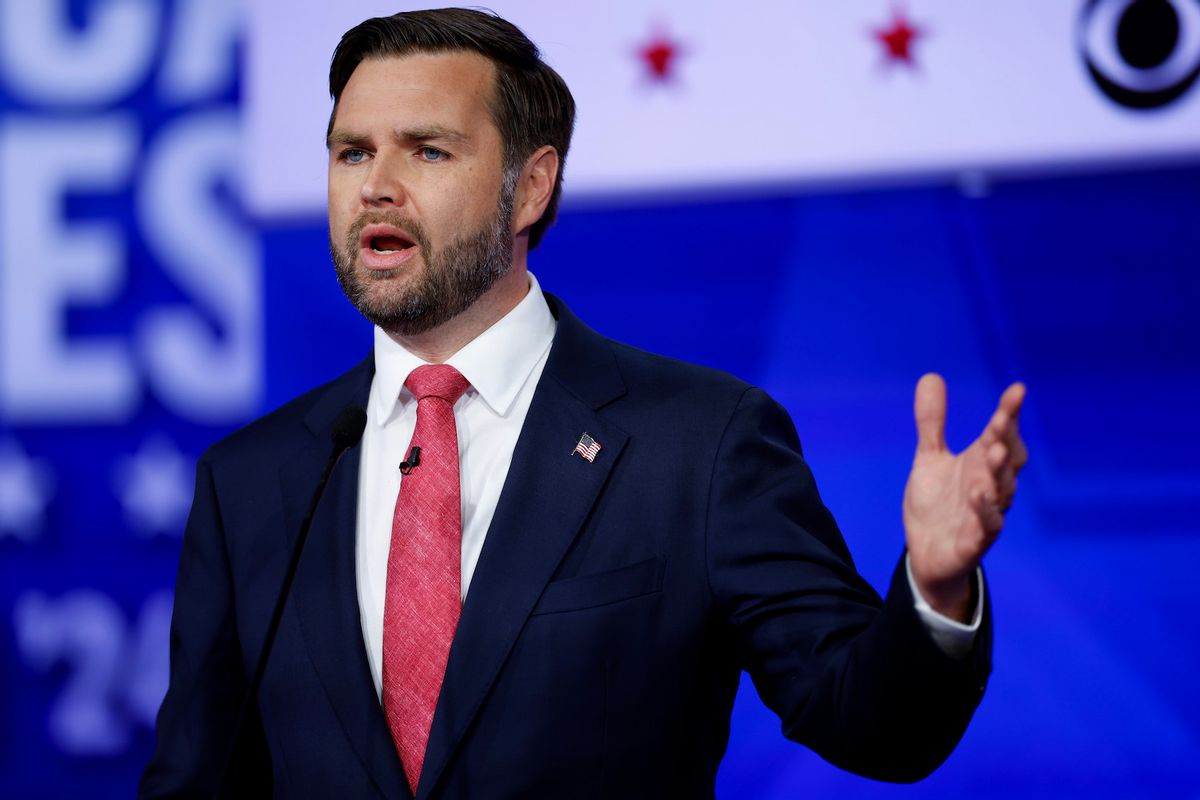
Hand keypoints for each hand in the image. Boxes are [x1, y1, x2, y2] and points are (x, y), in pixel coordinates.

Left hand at [903, 374, 1026, 620]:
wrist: (927, 554)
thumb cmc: (937, 503)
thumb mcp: (929, 458)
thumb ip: (932, 422)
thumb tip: (931, 376)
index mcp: (980, 463)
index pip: (1000, 433)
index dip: (1009, 413)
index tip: (1017, 389)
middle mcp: (990, 485)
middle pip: (1007, 460)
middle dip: (1006, 439)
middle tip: (1002, 419)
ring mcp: (985, 514)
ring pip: (1001, 491)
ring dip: (998, 472)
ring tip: (994, 451)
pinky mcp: (974, 541)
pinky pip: (986, 527)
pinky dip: (985, 512)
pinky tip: (977, 495)